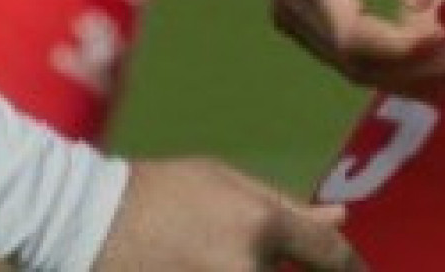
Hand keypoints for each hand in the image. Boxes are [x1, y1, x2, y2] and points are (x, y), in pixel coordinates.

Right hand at [90, 158, 360, 270]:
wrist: (88, 226)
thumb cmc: (160, 193)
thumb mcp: (221, 181)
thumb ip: (286, 205)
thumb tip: (342, 217)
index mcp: (259, 226)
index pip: (332, 257)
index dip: (356, 270)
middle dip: (311, 271)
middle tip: (265, 254)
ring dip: (264, 271)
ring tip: (225, 254)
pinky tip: (214, 266)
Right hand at [268, 0, 444, 99]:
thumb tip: (423, 6)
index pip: (355, 35)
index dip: (407, 50)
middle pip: (357, 61)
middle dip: (420, 72)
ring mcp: (290, 11)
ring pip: (353, 67)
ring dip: (411, 79)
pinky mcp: (303, 15)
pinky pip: (348, 55)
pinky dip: (393, 67)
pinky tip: (434, 68)